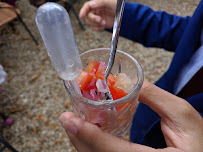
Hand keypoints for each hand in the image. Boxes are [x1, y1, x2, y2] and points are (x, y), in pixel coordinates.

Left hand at [59, 81, 202, 151]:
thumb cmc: (199, 143)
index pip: (113, 151)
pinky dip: (93, 147)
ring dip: (83, 142)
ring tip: (76, 124)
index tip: (67, 119)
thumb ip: (157, 98)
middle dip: (79, 137)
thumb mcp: (183, 116)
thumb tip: (132, 84)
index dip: (88, 135)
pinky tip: (91, 134)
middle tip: (68, 119)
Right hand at [79, 0, 116, 30]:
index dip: (83, 11)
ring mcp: (98, 18)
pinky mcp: (101, 24)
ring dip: (96, 24)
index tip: (82, 16)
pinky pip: (95, 28)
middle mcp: (96, 11)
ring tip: (103, 23)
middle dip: (93, 19)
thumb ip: (100, 2)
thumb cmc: (119, 6)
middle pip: (88, 16)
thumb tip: (91, 4)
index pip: (87, 6)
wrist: (126, 16)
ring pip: (90, 23)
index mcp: (97, 4)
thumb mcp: (110, 2)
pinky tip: (103, 26)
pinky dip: (98, 28)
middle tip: (100, 20)